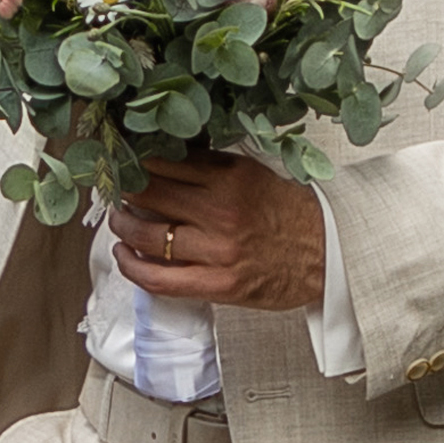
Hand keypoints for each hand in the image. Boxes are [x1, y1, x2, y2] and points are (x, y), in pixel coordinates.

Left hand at [105, 152, 327, 315]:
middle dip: (124, 190)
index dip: (135, 161)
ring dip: (123, 225)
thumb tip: (163, 157)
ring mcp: (219, 250)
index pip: (165, 162)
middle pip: (151, 195)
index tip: (122, 160)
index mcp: (232, 177)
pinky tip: (124, 255)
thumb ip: (211, 167)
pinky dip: (133, 266)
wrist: (328, 253)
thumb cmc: (290, 214)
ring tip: (118, 219)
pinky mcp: (219, 285)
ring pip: (149, 235)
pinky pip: (161, 279)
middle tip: (115, 188)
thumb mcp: (254, 175)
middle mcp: (222, 211)